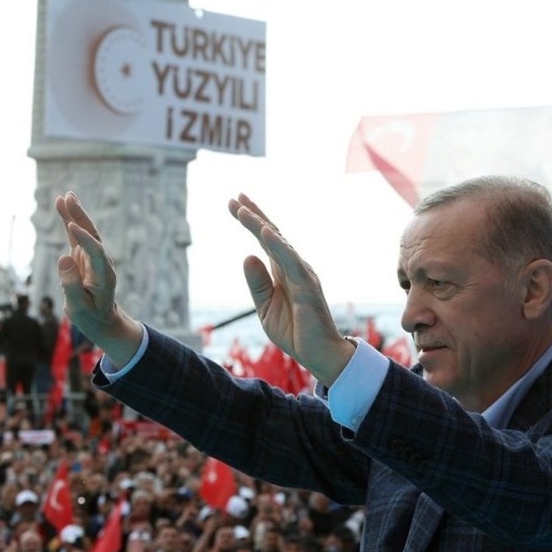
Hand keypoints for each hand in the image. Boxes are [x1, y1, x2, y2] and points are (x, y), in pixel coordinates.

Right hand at [55, 192, 144, 368]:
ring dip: (76, 214)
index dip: (85, 239)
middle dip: (81, 217)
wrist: (101, 319)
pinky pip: (76, 236)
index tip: (71, 227)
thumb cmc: (90, 316)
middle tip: (70, 198)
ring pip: (85, 232)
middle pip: (93, 235)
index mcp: (104, 276)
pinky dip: (69, 220)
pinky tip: (61, 204)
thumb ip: (71, 285)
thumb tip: (62, 259)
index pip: (96, 252)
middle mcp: (101, 262)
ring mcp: (93, 257)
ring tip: (66, 196)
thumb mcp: (78, 307)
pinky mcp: (84, 256)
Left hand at [228, 193, 354, 386]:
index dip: (251, 222)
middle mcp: (294, 267)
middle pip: (272, 234)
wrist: (318, 354)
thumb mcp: (265, 307)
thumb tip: (247, 256)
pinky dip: (278, 246)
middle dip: (253, 215)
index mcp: (283, 271)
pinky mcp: (307, 286)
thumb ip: (257, 283)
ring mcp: (302, 274)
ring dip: (260, 225)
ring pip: (279, 243)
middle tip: (235, 197)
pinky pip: (291, 262)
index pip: (265, 241)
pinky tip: (264, 232)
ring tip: (243, 209)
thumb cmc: (294, 331)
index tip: (234, 204)